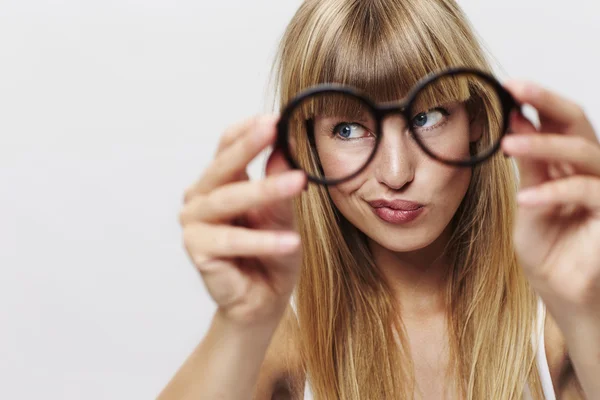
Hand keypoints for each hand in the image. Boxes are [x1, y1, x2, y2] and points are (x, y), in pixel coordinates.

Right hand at [179, 115, 306, 326]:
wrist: (263, 301)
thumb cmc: (272, 255)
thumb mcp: (283, 215)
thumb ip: (280, 184)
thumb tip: (285, 149)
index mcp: (220, 183)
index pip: (228, 147)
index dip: (248, 131)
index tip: (275, 117)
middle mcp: (201, 198)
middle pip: (224, 166)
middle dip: (249, 146)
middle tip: (273, 127)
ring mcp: (194, 223)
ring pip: (228, 200)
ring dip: (265, 191)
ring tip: (299, 182)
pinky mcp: (196, 249)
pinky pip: (230, 241)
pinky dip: (262, 241)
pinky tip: (290, 240)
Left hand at [501, 81, 599, 318]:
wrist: (564, 296)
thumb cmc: (548, 252)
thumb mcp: (530, 205)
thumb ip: (529, 168)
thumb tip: (514, 122)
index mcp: (569, 166)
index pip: (558, 123)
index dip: (536, 102)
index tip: (506, 85)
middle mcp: (592, 171)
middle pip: (577, 123)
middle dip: (546, 101)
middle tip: (515, 87)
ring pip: (584, 152)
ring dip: (544, 144)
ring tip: (509, 143)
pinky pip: (588, 192)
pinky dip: (555, 193)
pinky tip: (527, 199)